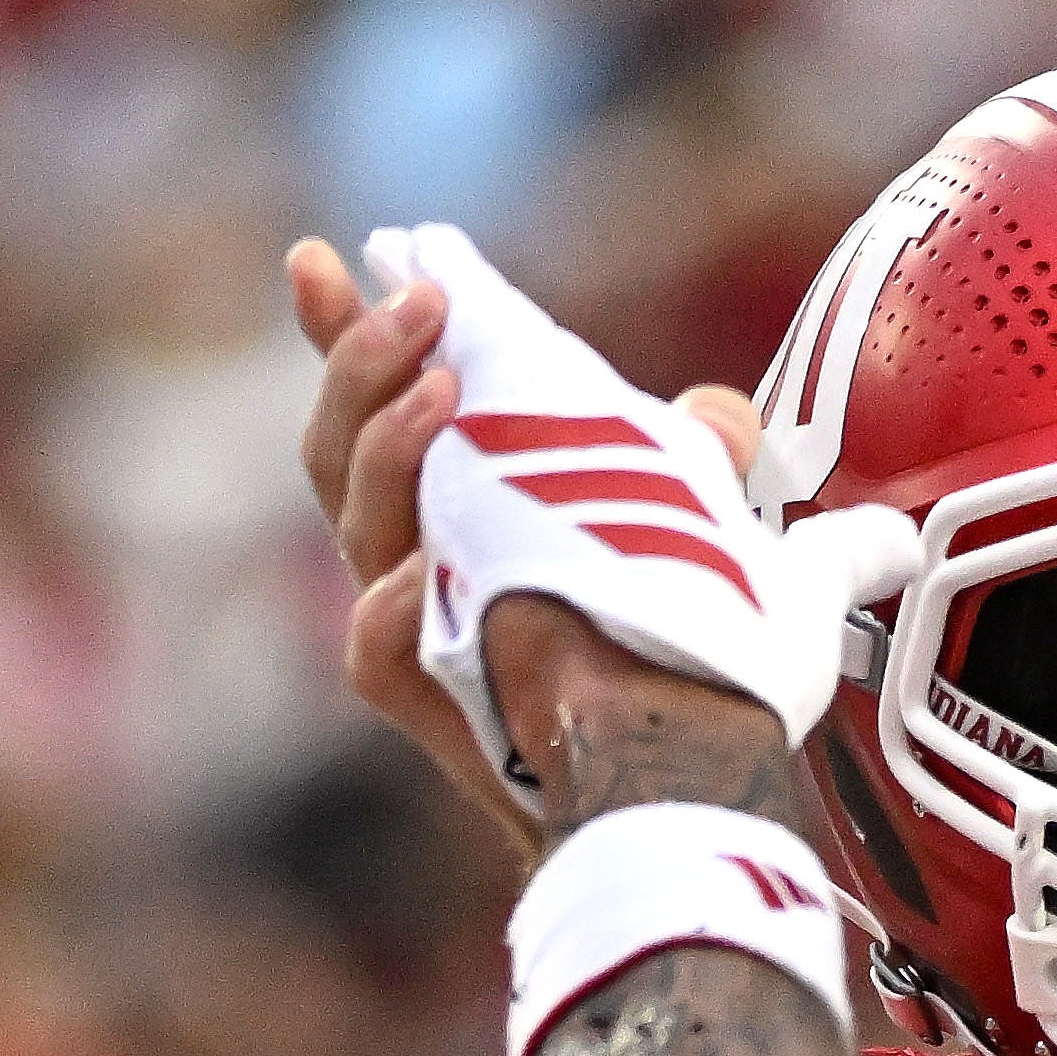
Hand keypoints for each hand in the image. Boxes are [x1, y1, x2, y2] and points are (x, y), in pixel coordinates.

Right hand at [285, 236, 786, 844]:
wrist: (689, 804)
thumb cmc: (696, 681)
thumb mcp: (726, 556)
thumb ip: (706, 473)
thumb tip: (724, 413)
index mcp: (465, 513)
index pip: (387, 404)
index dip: (349, 330)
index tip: (331, 251)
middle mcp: (418, 562)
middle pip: (336, 445)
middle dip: (364, 358)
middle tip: (424, 297)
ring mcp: (417, 632)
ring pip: (351, 518)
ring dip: (389, 440)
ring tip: (450, 387)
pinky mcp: (427, 704)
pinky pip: (380, 645)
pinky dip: (399, 603)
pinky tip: (428, 571)